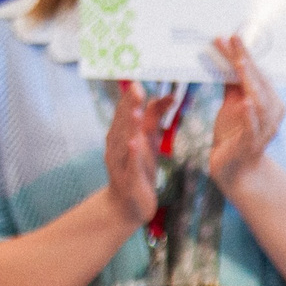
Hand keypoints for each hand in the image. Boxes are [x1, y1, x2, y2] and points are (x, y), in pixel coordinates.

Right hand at [103, 81, 171, 225]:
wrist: (125, 206)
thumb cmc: (137, 169)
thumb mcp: (148, 141)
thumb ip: (155, 118)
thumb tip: (168, 95)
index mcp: (121, 134)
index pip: (125, 111)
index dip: (131, 96)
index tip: (137, 79)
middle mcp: (117, 146)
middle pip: (123, 123)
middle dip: (129, 106)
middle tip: (136, 88)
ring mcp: (120, 163)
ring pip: (124, 142)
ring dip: (129, 126)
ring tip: (135, 111)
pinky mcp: (129, 180)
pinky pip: (130, 165)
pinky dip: (131, 154)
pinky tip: (134, 142)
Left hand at [209, 35, 285, 194]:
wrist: (233, 168)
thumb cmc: (233, 132)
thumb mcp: (232, 103)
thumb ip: (232, 83)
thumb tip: (225, 56)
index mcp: (267, 99)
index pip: (255, 73)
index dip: (244, 54)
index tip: (231, 36)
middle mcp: (270, 112)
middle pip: (259, 82)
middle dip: (246, 60)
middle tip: (232, 40)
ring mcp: (263, 128)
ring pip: (261, 101)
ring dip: (250, 81)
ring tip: (239, 63)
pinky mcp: (251, 144)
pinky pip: (254, 127)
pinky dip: (250, 114)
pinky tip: (246, 102)